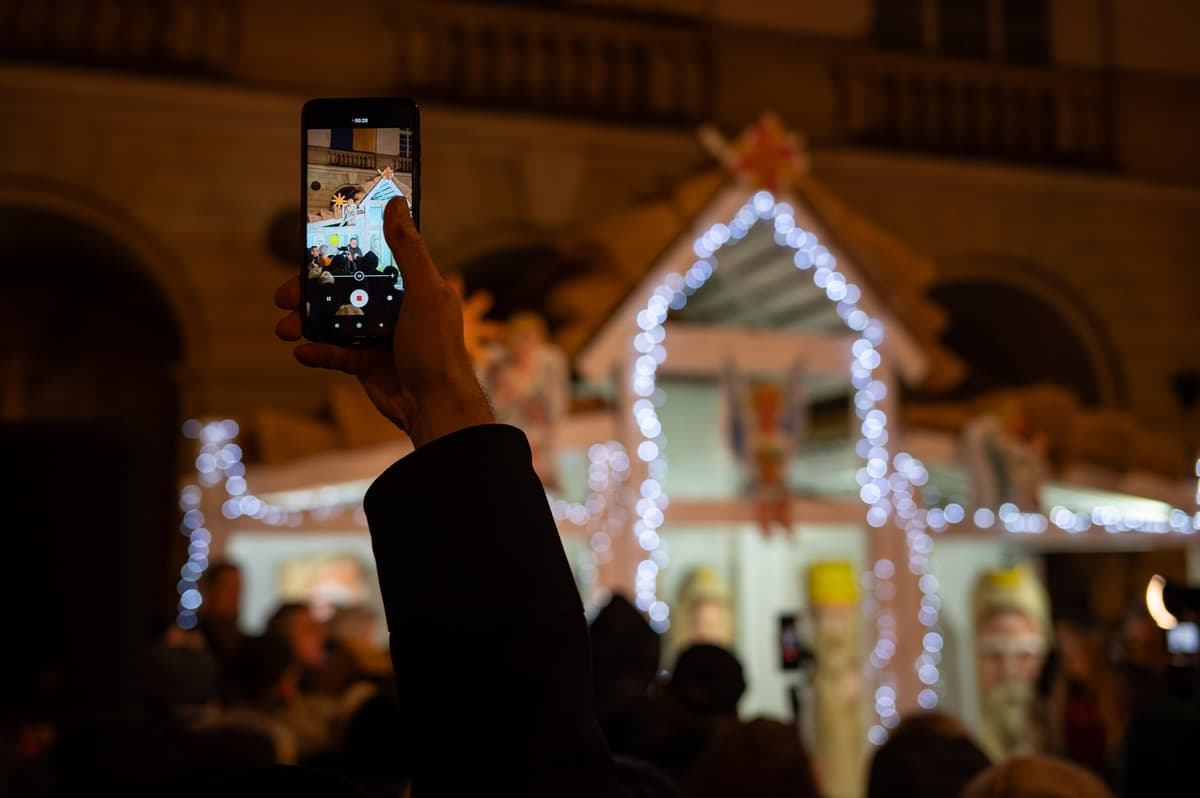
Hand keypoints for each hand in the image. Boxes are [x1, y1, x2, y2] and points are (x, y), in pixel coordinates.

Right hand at [276, 197, 492, 446]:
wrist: (435, 406)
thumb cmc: (437, 347)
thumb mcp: (425, 291)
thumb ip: (408, 249)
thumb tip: (396, 202)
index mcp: (410, 286)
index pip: (371, 259)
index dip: (341, 251)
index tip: (312, 244)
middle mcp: (393, 307)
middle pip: (343, 289)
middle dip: (310, 290)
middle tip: (284, 293)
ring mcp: (378, 336)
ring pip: (332, 321)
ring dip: (305, 322)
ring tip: (285, 327)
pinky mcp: (366, 364)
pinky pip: (334, 353)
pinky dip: (316, 352)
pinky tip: (302, 352)